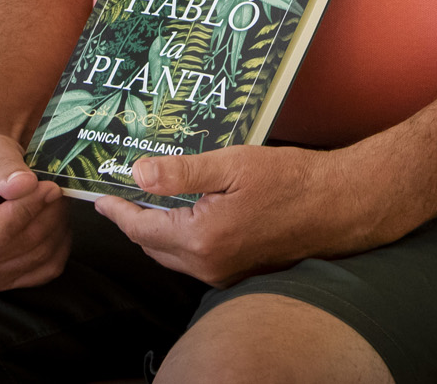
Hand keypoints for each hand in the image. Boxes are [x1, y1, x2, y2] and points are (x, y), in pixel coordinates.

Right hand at [0, 130, 69, 290]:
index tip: (49, 185)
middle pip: (21, 244)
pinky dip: (60, 243)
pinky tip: (55, 219)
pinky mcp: (7, 280)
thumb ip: (4, 166)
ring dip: (58, 224)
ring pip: (39, 256)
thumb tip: (25, 185)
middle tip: (57, 186)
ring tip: (55, 198)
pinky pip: (48, 268)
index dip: (30, 208)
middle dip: (48, 212)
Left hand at [96, 144, 391, 286]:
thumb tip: (137, 174)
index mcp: (202, 238)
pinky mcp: (240, 272)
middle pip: (153, 245)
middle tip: (121, 191)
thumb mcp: (231, 164)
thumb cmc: (289, 180)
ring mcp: (225, 274)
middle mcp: (209, 265)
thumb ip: (182, 172)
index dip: (117, 211)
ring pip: (174, 254)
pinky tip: (188, 210)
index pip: (142, 229)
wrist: (337, 206)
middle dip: (134, 220)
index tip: (99, 196)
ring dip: (158, 230)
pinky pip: (197, 258)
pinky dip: (182, 237)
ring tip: (150, 197)